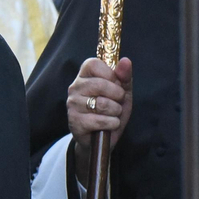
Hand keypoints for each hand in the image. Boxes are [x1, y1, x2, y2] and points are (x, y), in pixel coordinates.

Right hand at [69, 56, 132, 178]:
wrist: (102, 138)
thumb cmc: (111, 110)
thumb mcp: (122, 92)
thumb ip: (124, 76)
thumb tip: (126, 61)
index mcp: (84, 76)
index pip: (93, 64)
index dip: (109, 73)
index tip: (115, 83)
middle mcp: (74, 88)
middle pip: (99, 84)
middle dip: (117, 95)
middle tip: (117, 101)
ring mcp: (73, 105)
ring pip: (102, 104)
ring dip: (115, 111)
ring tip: (113, 114)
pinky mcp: (75, 122)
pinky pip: (100, 120)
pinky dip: (112, 124)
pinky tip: (109, 125)